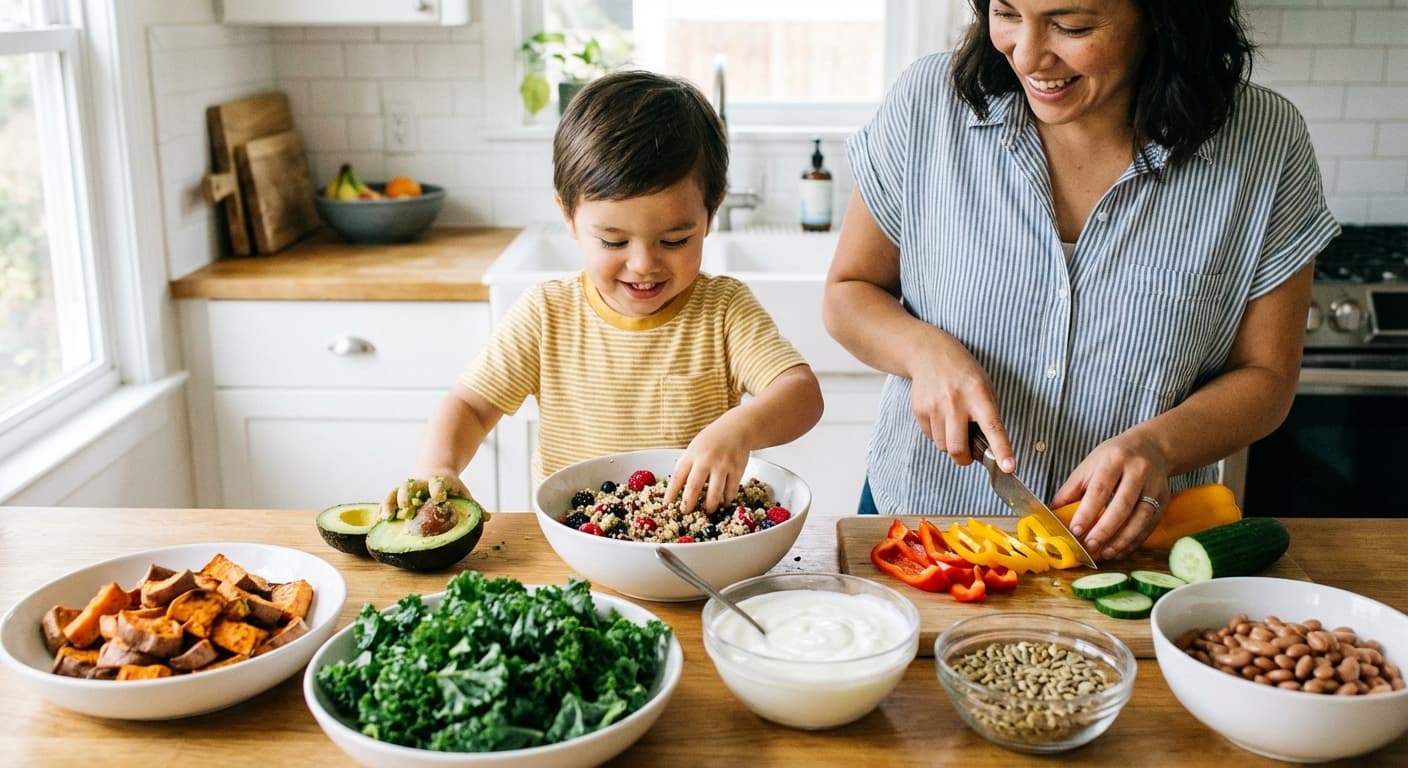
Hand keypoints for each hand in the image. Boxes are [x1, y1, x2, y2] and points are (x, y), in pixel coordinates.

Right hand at [381, 472, 470, 519]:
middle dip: (408, 496)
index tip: (439, 498)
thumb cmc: (450, 488)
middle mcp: (420, 484)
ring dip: (391, 503)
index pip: (437, 484)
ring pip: (395, 491)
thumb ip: (472, 506)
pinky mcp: (397, 494)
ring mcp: (407, 488)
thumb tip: (486, 518)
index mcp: (438, 482)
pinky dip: (382, 510)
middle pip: (411, 486)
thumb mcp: (463, 494)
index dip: (438, 490)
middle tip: (407, 508)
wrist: (434, 471)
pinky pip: (387, 500)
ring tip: (387, 517)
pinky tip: (377, 523)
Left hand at [664, 421, 749, 514]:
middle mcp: (706, 460)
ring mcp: (723, 465)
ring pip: (715, 492)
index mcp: (692, 454)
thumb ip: (687, 466)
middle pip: (694, 486)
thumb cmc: (711, 441)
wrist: (736, 428)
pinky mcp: (737, 469)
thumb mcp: (694, 449)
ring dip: (710, 505)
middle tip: (686, 512)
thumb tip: (677, 490)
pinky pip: (731, 490)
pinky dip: (727, 498)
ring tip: (708, 510)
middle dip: (689, 502)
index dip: (671, 492)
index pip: (677, 476)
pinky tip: (724, 500)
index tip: (667, 505)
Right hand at [907, 333, 1015, 471]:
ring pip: (943, 446)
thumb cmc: (963, 373)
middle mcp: (955, 401)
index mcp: (978, 394)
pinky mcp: (919, 410)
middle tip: (969, 455)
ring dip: (950, 444)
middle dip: (965, 459)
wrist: (930, 353)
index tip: (1008, 467)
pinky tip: (941, 416)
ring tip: (953, 424)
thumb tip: (990, 449)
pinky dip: (938, 434)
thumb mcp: (985, 387)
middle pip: (958, 447)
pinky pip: (930, 437)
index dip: (1002, 449)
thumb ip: (988, 415)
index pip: (993, 426)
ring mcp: (934, 406)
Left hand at [1051, 431, 1169, 560]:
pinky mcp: (1164, 499)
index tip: (1075, 530)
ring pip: (1140, 518)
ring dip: (1122, 540)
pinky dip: (1135, 540)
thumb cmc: (1113, 458)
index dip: (1087, 512)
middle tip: (1090, 546)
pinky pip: (1150, 524)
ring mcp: (1154, 486)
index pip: (1099, 489)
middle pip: (1122, 505)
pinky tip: (1121, 550)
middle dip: (1105, 530)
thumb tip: (1052, 515)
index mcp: (1114, 459)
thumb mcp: (1089, 465)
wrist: (1151, 447)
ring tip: (1105, 553)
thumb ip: (1071, 490)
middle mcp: (1138, 471)